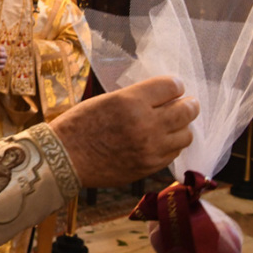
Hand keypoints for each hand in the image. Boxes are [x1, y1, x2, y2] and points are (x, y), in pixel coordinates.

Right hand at [49, 76, 198, 187]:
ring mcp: (149, 148)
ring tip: (174, 124)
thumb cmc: (79, 124)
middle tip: (187, 104)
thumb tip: (163, 98)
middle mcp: (145, 124)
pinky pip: (174, 153)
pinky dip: (171, 145)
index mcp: (131, 101)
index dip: (175, 85)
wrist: (64, 158)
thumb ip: (137, 98)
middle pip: (186, 110)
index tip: (174, 88)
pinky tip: (162, 141)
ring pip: (186, 134)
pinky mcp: (149, 167)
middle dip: (189, 104)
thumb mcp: (107, 100)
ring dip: (182, 127)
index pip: (172, 86)